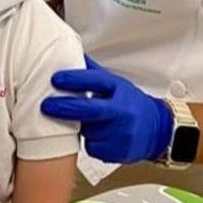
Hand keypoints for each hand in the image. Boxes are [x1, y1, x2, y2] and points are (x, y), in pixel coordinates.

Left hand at [41, 56, 173, 163]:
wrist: (157, 130)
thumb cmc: (129, 103)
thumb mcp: (115, 83)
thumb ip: (91, 71)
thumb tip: (68, 51)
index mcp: (118, 89)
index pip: (95, 81)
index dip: (74, 79)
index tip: (55, 79)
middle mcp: (121, 110)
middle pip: (89, 109)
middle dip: (64, 107)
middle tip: (45, 106)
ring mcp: (120, 133)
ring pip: (87, 131)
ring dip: (80, 128)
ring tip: (92, 123)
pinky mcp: (117, 152)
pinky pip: (92, 147)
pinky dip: (91, 142)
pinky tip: (101, 137)